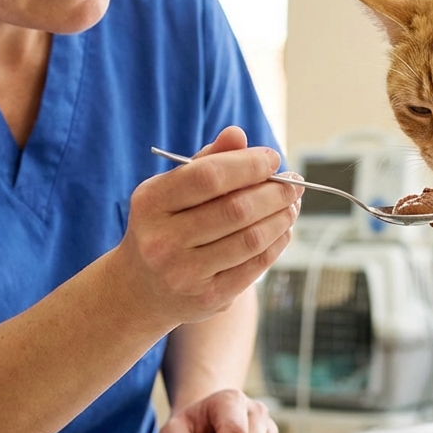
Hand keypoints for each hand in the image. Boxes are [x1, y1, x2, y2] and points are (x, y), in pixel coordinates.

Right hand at [117, 126, 300, 324]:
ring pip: (250, 239)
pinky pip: (254, 266)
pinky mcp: (207, 298)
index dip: (247, 165)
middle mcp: (162, 240)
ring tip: (292, 204)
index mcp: (151, 203)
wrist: (139, 289)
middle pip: (235, 209)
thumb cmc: (163, 226)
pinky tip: (283, 229)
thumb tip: (237, 134)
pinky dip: (276, 243)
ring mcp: (184, 273)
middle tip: (294, 182)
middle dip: (274, 192)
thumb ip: (205, 161)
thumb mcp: (171, 190)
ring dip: (281, 217)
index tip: (273, 158)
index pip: (208, 177)